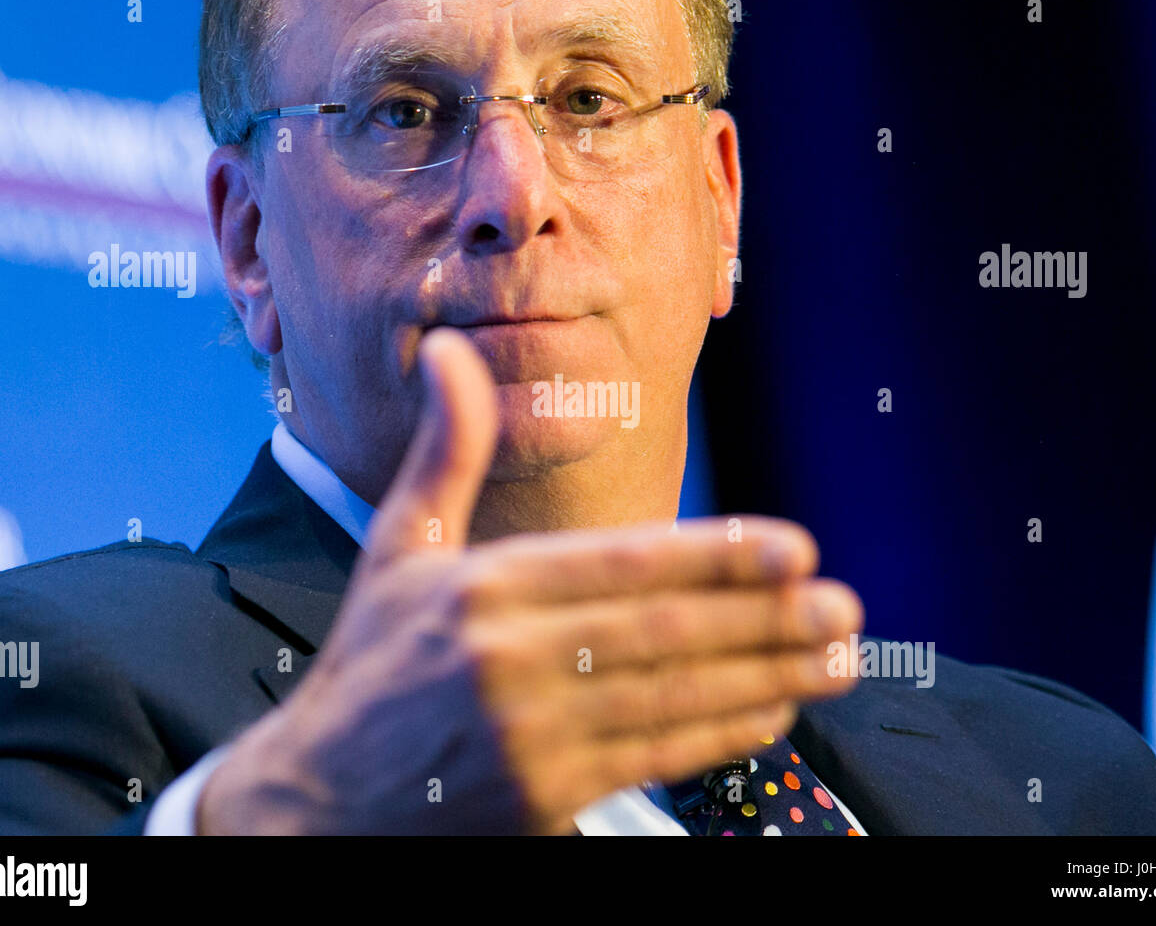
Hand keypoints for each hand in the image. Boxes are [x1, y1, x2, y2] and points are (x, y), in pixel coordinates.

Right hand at [197, 328, 863, 833]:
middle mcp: (503, 658)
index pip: (619, 562)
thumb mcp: (396, 551)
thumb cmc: (368, 668)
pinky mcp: (537, 801)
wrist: (311, 803)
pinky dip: (719, 735)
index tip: (794, 547)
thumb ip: (445, 454)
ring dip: (766, 675)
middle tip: (844, 605)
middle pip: (662, 630)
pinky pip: (651, 760)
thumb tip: (450, 352)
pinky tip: (774, 713)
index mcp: (478, 587)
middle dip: (765, 617)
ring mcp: (524, 736)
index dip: (715, 556)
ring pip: (671, 697)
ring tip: (837, 658)